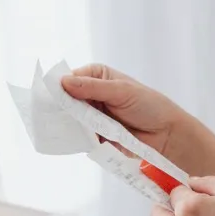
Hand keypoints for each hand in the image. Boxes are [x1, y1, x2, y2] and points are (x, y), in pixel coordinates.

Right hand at [60, 64, 190, 158]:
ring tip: (59, 128)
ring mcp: (92, 115)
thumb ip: (93, 87)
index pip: (71, 78)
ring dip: (67, 124)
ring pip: (71, 119)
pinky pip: (80, 136)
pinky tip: (70, 139)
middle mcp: (92, 94)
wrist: (167, 134)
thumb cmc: (149, 105)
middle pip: (67, 99)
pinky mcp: (95, 135)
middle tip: (49, 115)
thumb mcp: (121, 91)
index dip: (59, 86)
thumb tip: (64, 82)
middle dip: (60, 107)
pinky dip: (76, 138)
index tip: (48, 96)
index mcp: (97, 76)